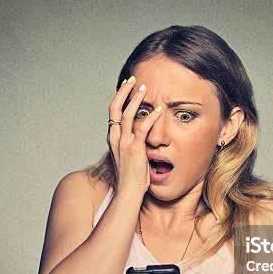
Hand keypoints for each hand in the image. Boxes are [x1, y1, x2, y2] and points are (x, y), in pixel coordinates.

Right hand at [107, 76, 163, 195]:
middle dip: (124, 92)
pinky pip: (143, 129)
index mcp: (113, 139)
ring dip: (136, 99)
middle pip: (116, 108)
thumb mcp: (128, 156)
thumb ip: (131, 144)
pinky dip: (151, 117)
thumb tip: (140, 135)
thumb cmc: (131, 177)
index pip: (113, 112)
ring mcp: (124, 143)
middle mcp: (116, 138)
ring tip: (145, 89)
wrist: (128, 193)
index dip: (119, 97)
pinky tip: (159, 109)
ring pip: (128, 115)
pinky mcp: (135, 150)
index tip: (127, 87)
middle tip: (133, 80)